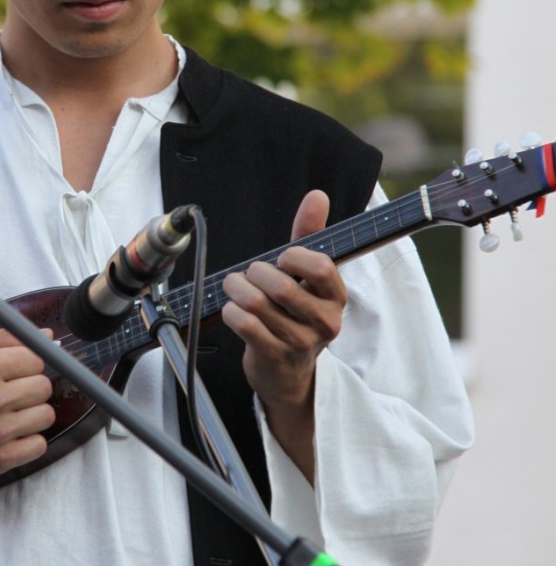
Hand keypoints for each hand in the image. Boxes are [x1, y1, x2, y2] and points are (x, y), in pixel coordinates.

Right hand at [0, 328, 54, 556]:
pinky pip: (39, 446)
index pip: (37, 358)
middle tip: (11, 391)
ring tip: (10, 412)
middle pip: (44, 386)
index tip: (16, 369)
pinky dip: (29, 440)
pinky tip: (10, 433)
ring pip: (46, 415)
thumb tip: (47, 335)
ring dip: (32, 413)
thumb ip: (6, 336)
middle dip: (31, 386)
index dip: (28, 362)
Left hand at [221, 190, 345, 478]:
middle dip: (255, 273)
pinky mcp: (274, 357)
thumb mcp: (305, 274)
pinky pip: (245, 324)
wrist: (286, 371)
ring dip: (237, 290)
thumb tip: (317, 196)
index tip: (282, 258)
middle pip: (282, 286)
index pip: (322, 268)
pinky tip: (233, 310)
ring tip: (235, 289)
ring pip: (257, 304)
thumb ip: (309, 234)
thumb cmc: (294, 313)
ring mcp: (300, 343)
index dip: (295, 257)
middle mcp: (324, 322)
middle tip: (248, 274)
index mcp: (336, 297)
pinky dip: (231, 311)